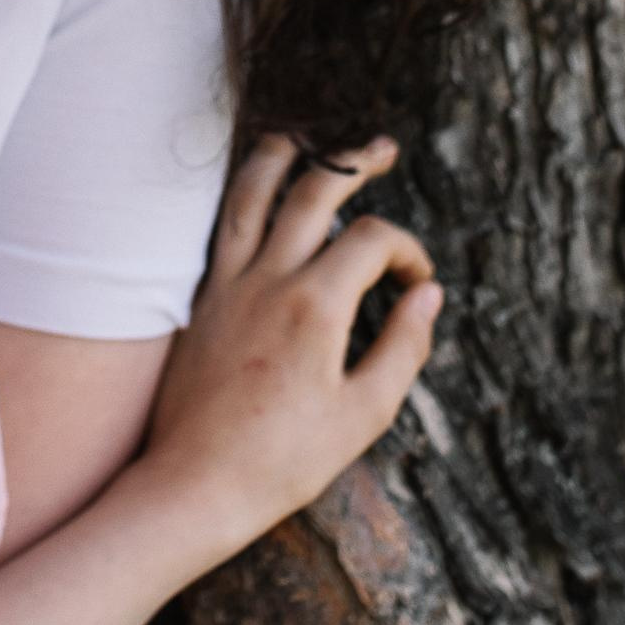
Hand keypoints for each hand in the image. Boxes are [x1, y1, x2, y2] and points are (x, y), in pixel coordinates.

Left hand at [131, 134, 441, 588]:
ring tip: (306, 139)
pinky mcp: (199, 298)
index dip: (406, 249)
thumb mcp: (363, 413)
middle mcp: (267, 279)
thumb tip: (429, 296)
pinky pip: (220, 224)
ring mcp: (225, 283)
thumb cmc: (284, 460)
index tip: (417, 280)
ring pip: (251, 191)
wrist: (195, 485)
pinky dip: (242, 193)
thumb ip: (402, 347)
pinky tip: (255, 190)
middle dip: (354, 162)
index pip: (371, 239)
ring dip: (283, 154)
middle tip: (382, 148)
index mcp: (315, 306)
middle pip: (314, 190)